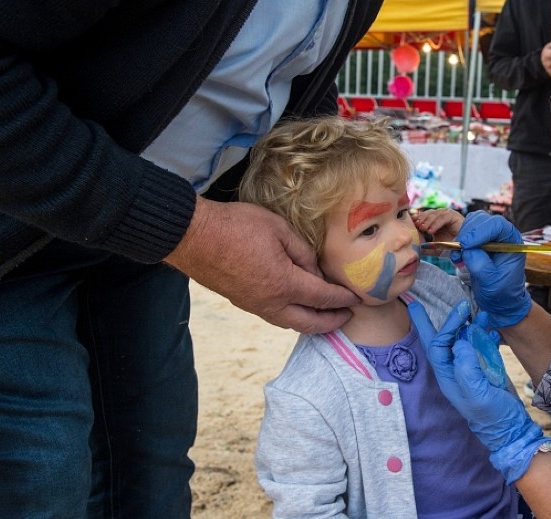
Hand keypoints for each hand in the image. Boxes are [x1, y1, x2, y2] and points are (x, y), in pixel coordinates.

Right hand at [165, 197, 359, 332]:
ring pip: (290, 323)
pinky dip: (292, 317)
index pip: (323, 298)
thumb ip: (303, 252)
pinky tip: (297, 307)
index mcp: (285, 284)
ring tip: (325, 315)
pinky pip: (275, 317)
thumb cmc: (237, 227)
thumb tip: (315, 270)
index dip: (342, 299)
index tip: (356, 298)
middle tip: (347, 315)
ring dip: (311, 322)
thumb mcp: (279, 229)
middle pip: (309, 322)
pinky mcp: (243, 302)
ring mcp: (255, 306)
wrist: (194, 237)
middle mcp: (272, 303)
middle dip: (331, 322)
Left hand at [410, 301, 550, 483]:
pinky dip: (485, 336)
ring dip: (470, 326)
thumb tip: (461, 343)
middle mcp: (455, 371)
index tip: (459, 310)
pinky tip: (492, 328)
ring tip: (479, 311)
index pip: (439, 346)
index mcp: (448, 377)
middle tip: (447, 304)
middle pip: (444, 341)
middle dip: (446, 322)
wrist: (513, 429)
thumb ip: (467, 369)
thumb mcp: (478, 394)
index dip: (445, 326)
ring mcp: (470, 370)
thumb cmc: (493, 416)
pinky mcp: (485, 370)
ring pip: (464, 342)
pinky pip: (480, 348)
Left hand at [412, 208, 463, 256]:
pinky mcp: (453, 215)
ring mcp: (446, 214)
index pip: (424, 216)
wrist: (464, 247)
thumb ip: (426, 247)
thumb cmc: (451, 246)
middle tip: (417, 227)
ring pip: (434, 214)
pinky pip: (442, 218)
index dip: (418, 219)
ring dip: (427, 221)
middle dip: (422, 219)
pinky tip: (431, 231)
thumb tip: (415, 247)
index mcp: (435, 220)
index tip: (412, 223)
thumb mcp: (436, 247)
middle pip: (428, 213)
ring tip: (423, 229)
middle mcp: (440, 215)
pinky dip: (436, 224)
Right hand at [454, 211, 530, 328]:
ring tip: (458, 255)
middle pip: (483, 220)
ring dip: (461, 237)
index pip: (497, 225)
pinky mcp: (478, 242)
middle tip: (459, 249)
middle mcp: (502, 235)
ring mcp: (489, 237)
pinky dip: (457, 242)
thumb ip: (481, 265)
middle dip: (468, 232)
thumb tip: (468, 249)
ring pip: (472, 223)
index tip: (466, 245)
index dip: (480, 231)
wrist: (500, 300)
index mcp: (512, 242)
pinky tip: (457, 257)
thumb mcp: (492, 282)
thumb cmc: (502, 292)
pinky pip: (465, 233)